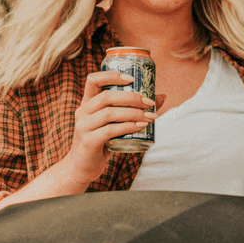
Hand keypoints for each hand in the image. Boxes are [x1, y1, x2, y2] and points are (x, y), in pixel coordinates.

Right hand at [61, 71, 154, 186]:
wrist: (82, 167)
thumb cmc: (102, 141)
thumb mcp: (115, 123)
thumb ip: (133, 110)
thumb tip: (161, 96)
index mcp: (87, 103)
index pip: (93, 80)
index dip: (111, 75)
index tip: (132, 78)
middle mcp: (83, 111)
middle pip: (106, 96)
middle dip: (132, 97)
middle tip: (150, 102)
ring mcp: (84, 126)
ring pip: (109, 113)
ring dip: (133, 113)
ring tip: (150, 116)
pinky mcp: (88, 141)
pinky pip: (110, 130)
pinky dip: (128, 127)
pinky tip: (141, 126)